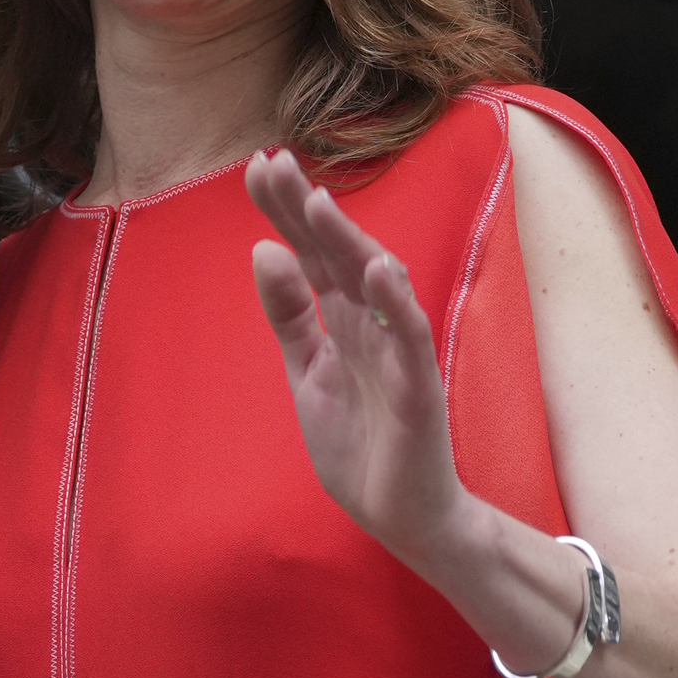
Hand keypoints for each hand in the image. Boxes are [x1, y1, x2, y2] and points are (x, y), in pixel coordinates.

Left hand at [244, 148, 474, 565]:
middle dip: (307, 210)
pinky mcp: (419, 388)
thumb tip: (262, 249)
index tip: (257, 167)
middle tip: (275, 163)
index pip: (310, 252)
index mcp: (342, 318)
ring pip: (375, 285)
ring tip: (318, 201)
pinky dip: (398, 304)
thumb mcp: (305, 370)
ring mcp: (397, 351)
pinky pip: (411, 339)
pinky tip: (381, 270)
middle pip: (338, 254)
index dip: (287, 212)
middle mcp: (371, 323)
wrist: (401, 514)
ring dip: (348, 242)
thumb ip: (287, 313)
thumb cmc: (359, 441)